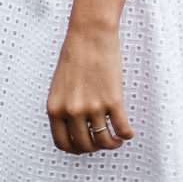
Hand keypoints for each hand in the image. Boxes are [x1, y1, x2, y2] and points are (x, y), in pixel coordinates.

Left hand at [46, 25, 134, 153]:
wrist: (90, 33)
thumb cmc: (75, 54)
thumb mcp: (59, 86)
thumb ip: (63, 108)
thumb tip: (74, 129)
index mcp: (55, 108)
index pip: (63, 143)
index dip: (75, 148)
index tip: (84, 145)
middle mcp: (72, 111)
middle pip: (85, 145)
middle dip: (94, 147)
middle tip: (102, 140)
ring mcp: (93, 107)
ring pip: (104, 141)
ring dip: (112, 143)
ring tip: (116, 138)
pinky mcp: (113, 100)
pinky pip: (122, 129)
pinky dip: (126, 134)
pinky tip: (127, 132)